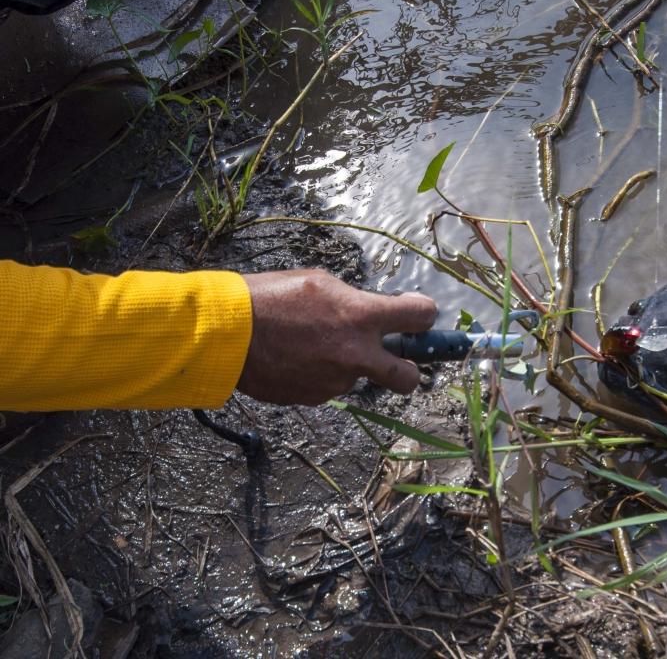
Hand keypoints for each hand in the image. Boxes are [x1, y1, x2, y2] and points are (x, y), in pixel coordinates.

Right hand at [237, 269, 436, 404]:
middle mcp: (356, 355)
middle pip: (409, 377)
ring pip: (358, 378)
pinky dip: (320, 374)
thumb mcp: (321, 284)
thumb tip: (375, 312)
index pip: (421, 317)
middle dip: (410, 370)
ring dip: (347, 365)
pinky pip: (329, 386)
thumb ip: (355, 301)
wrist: (227, 334)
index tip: (416, 315)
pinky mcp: (315, 398)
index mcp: (361, 317)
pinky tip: (296, 358)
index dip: (424, 316)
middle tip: (396, 359)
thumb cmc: (271, 298)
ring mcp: (336, 381)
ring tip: (312, 345)